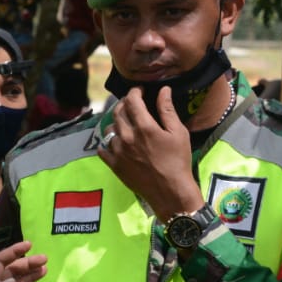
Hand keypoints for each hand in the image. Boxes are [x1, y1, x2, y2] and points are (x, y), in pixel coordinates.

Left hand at [98, 87, 203, 219]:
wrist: (170, 191)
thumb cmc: (178, 161)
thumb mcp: (178, 133)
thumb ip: (167, 110)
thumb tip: (163, 90)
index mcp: (144, 127)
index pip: (132, 101)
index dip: (134, 92)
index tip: (139, 91)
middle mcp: (127, 137)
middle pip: (118, 113)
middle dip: (124, 104)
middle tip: (132, 105)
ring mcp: (117, 152)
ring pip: (109, 129)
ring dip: (116, 123)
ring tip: (125, 124)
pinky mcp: (113, 165)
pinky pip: (102, 149)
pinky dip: (107, 143)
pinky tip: (114, 142)